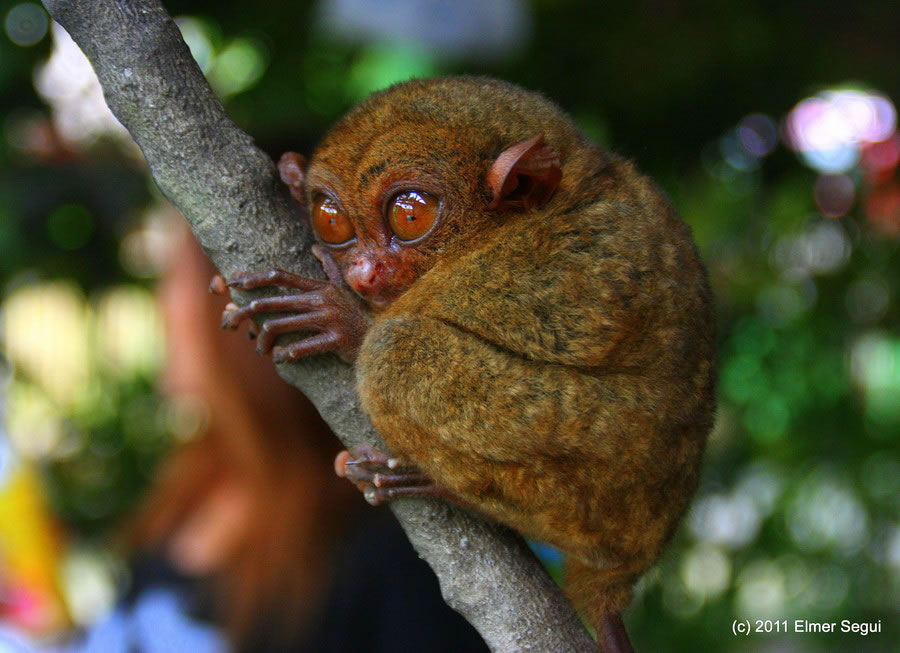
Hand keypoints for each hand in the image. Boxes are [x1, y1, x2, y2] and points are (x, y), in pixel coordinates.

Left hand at [212, 247, 370, 363]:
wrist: (377, 337)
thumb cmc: (354, 313)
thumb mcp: (341, 288)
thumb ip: (328, 267)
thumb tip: (315, 248)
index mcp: (319, 287)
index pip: (281, 277)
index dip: (256, 278)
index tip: (235, 282)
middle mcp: (321, 300)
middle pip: (275, 302)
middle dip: (249, 311)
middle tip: (234, 321)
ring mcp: (328, 319)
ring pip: (282, 325)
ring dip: (265, 340)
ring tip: (262, 349)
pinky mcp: (335, 340)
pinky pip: (302, 347)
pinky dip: (287, 354)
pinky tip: (280, 358)